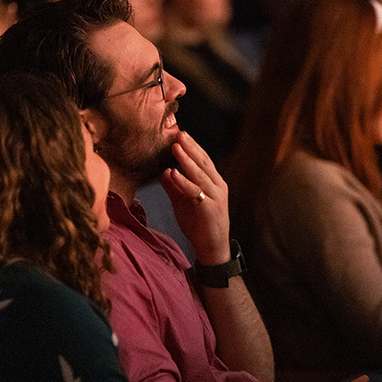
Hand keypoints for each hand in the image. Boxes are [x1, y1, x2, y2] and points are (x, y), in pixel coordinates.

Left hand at [159, 131, 230, 264]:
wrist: (212, 248)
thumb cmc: (198, 224)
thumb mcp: (183, 202)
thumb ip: (174, 186)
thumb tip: (163, 171)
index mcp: (214, 182)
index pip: (203, 160)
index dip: (192, 146)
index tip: (179, 134)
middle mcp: (218, 186)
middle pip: (203, 162)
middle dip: (190, 147)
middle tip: (178, 133)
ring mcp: (216, 197)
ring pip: (200, 174)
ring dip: (186, 160)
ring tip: (175, 147)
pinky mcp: (210, 209)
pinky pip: (196, 192)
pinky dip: (184, 182)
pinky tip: (174, 173)